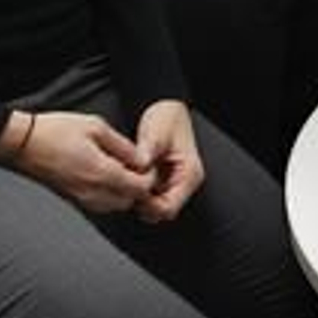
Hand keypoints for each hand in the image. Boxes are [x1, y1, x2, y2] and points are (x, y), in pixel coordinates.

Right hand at [8, 110, 157, 213]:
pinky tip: (103, 176)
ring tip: (119, 170)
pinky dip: (108, 195)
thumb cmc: (57, 131)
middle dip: (137, 186)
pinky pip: (100, 206)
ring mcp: (81, 199)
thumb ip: (122, 145)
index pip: (139, 188)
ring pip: (115, 206)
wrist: (23, 144)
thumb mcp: (96, 127)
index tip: (146, 163)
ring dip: (123, 192)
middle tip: (135, 166)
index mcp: (102, 173)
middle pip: (130, 201)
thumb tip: (141, 158)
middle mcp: (93, 192)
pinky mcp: (72, 200)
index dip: (149, 177)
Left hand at [132, 100, 204, 224]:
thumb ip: (149, 151)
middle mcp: (185, 182)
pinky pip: (152, 196)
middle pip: (162, 211)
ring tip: (128, 183)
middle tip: (127, 189)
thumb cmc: (167, 117)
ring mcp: (175, 182)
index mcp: (189, 174)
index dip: (148, 206)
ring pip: (156, 207)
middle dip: (143, 204)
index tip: (133, 194)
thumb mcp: (157, 132)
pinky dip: (141, 192)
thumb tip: (140, 167)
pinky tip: (131, 180)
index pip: (169, 208)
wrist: (166, 106)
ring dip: (141, 199)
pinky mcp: (165, 180)